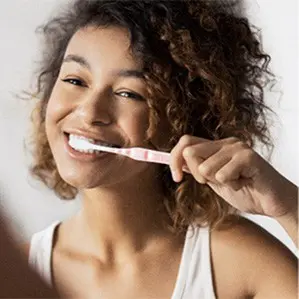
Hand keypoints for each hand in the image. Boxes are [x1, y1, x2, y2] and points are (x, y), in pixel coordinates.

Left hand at [170, 135, 294, 217]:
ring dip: (217, 182)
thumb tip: (176, 163)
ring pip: (205, 167)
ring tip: (235, 182)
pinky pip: (222, 175)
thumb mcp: (214, 181)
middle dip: (197, 174)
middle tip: (215, 182)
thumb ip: (198, 169)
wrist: (272, 203)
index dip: (174, 159)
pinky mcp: (248, 157)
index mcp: (216, 146)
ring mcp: (237, 148)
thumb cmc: (245, 191)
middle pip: (190, 152)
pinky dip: (231, 185)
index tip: (176, 178)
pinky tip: (244, 183)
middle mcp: (226, 143)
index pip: (186, 142)